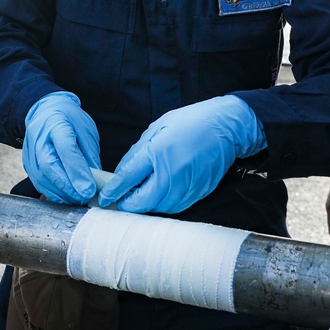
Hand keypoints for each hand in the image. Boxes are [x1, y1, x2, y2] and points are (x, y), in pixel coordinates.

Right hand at [22, 91, 100, 204]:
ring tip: (78, 199)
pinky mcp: (27, 163)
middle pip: (49, 166)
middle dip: (68, 186)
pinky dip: (53, 193)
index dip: (77, 171)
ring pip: (42, 178)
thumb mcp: (85, 131)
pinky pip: (38, 182)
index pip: (66, 149)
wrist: (45, 111)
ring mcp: (30, 151)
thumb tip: (94, 181)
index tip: (88, 188)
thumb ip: (88, 155)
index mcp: (56, 123)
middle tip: (84, 197)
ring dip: (61, 193)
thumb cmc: (69, 120)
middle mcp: (39, 137)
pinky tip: (66, 197)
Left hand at [98, 95, 265, 214]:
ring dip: (145, 205)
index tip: (103, 198)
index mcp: (159, 152)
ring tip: (138, 195)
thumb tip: (121, 173)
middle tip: (119, 199)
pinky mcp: (198, 193)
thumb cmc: (191, 122)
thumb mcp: (157, 128)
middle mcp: (173, 173)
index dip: (113, 191)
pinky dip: (162, 204)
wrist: (226, 127)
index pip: (129, 179)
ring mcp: (187, 186)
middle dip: (127, 203)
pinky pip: (175, 207)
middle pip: (142, 202)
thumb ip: (137, 152)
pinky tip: (158, 194)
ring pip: (158, 208)